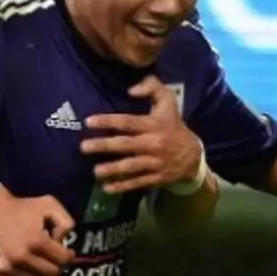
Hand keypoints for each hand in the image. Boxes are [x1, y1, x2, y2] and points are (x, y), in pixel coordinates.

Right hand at [0, 188, 74, 275]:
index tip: (65, 252)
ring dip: (44, 275)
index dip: (68, 255)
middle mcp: (22, 257)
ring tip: (42, 264)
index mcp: (36, 241)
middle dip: (57, 265)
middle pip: (52, 272)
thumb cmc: (19, 207)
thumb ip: (66, 222)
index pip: (63, 259)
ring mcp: (7, 268)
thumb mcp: (49, 203)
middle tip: (53, 258)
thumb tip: (64, 243)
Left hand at [81, 75, 202, 194]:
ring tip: (95, 171)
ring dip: (112, 169)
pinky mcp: (156, 177)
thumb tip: (131, 90)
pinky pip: (138, 182)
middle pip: (125, 145)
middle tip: (83, 147)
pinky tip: (107, 188)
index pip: (128, 122)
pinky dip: (123, 186)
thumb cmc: (174, 124)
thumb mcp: (168, 101)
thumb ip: (152, 87)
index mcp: (153, 124)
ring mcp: (155, 162)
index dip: (108, 121)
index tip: (88, 122)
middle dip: (103, 146)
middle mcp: (153, 144)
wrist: (193, 155)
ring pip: (131, 166)